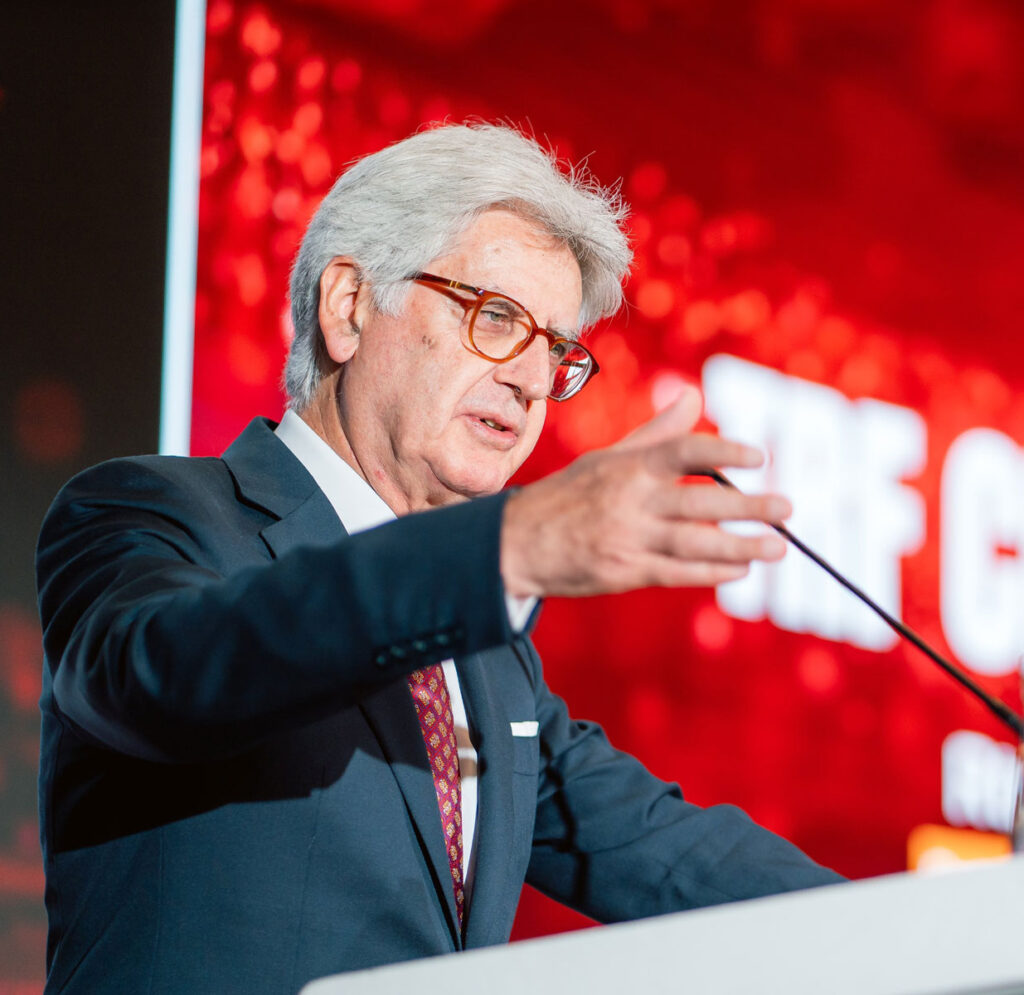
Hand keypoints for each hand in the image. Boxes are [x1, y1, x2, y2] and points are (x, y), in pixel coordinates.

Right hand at [500, 386, 790, 597]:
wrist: (518, 543)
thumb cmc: (568, 495)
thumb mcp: (607, 457)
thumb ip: (656, 433)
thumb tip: (693, 398)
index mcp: (628, 466)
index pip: (684, 451)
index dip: (725, 451)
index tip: (759, 456)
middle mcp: (631, 499)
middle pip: (700, 501)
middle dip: (748, 506)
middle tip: (787, 507)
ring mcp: (627, 537)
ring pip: (695, 542)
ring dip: (741, 545)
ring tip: (777, 547)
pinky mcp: (624, 572)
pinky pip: (677, 573)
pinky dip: (712, 572)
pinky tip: (740, 568)